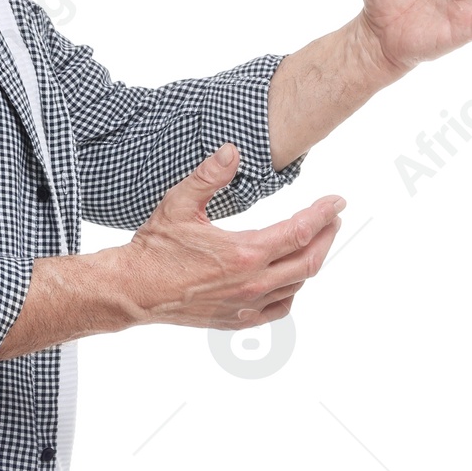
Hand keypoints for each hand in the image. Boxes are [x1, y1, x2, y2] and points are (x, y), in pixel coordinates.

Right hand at [123, 145, 344, 328]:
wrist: (134, 290)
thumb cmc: (155, 247)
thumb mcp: (179, 203)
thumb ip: (210, 176)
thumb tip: (233, 150)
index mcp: (245, 253)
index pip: (300, 231)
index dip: (323, 214)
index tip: (337, 202)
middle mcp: (252, 283)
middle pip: (309, 260)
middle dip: (326, 237)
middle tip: (333, 220)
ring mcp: (246, 305)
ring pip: (296, 285)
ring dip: (311, 261)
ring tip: (315, 243)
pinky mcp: (237, 320)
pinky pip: (279, 309)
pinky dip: (292, 292)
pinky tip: (290, 279)